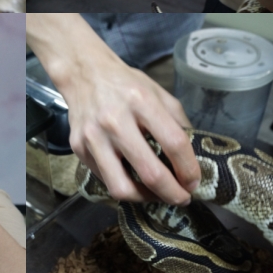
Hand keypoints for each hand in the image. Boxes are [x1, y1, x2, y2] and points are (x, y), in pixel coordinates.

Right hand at [27, 13, 200, 203]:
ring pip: (121, 187)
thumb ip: (177, 122)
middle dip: (173, 194)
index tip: (194, 181)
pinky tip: (132, 178)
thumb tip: (193, 156)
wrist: (84, 73)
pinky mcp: (79, 148)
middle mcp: (115, 120)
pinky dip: (122, 184)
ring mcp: (93, 137)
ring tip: (155, 195)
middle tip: (181, 197)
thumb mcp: (158, 92)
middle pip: (150, 173)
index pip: (174, 144)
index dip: (189, 169)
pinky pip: (104, 179)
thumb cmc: (125, 84)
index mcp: (141, 101)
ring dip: (145, 198)